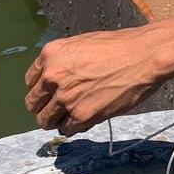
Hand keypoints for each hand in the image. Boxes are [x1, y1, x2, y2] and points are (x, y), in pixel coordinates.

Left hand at [24, 27, 164, 133]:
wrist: (143, 56)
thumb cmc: (119, 46)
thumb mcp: (81, 44)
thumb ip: (63, 61)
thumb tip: (57, 79)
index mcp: (50, 55)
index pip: (30, 81)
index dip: (41, 89)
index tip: (49, 94)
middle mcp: (52, 76)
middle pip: (33, 104)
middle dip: (44, 107)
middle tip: (56, 109)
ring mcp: (65, 98)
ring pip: (46, 121)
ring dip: (56, 121)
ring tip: (69, 117)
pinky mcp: (81, 115)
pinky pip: (67, 129)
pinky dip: (73, 127)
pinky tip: (84, 119)